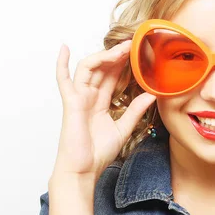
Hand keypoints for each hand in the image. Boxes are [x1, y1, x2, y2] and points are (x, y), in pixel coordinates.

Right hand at [52, 40, 155, 179]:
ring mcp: (79, 98)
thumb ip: (135, 110)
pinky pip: (63, 79)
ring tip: (121, 49)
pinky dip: (61, 63)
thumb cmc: (98, 153)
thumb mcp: (123, 128)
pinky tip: (64, 47)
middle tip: (133, 44)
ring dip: (104, 56)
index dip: (124, 64)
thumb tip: (152, 94)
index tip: (138, 53)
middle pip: (103, 69)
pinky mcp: (71, 102)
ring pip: (89, 68)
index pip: (113, 77)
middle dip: (117, 55)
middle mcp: (89, 96)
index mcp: (101, 102)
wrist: (84, 170)